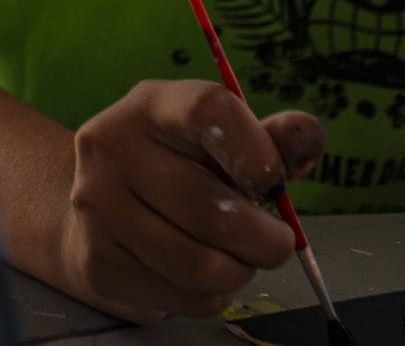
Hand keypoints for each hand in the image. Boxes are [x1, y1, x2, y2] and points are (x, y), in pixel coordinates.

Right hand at [46, 78, 323, 322]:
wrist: (102, 206)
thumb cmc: (179, 168)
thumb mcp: (223, 142)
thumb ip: (271, 141)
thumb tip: (307, 132)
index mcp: (150, 106)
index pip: (208, 113)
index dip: (257, 154)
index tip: (272, 182)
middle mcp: (111, 148)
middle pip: (212, 212)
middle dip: (266, 241)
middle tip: (276, 241)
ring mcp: (97, 207)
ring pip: (202, 268)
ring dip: (239, 272)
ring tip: (234, 256)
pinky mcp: (97, 261)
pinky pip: (185, 299)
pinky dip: (211, 295)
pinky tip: (197, 272)